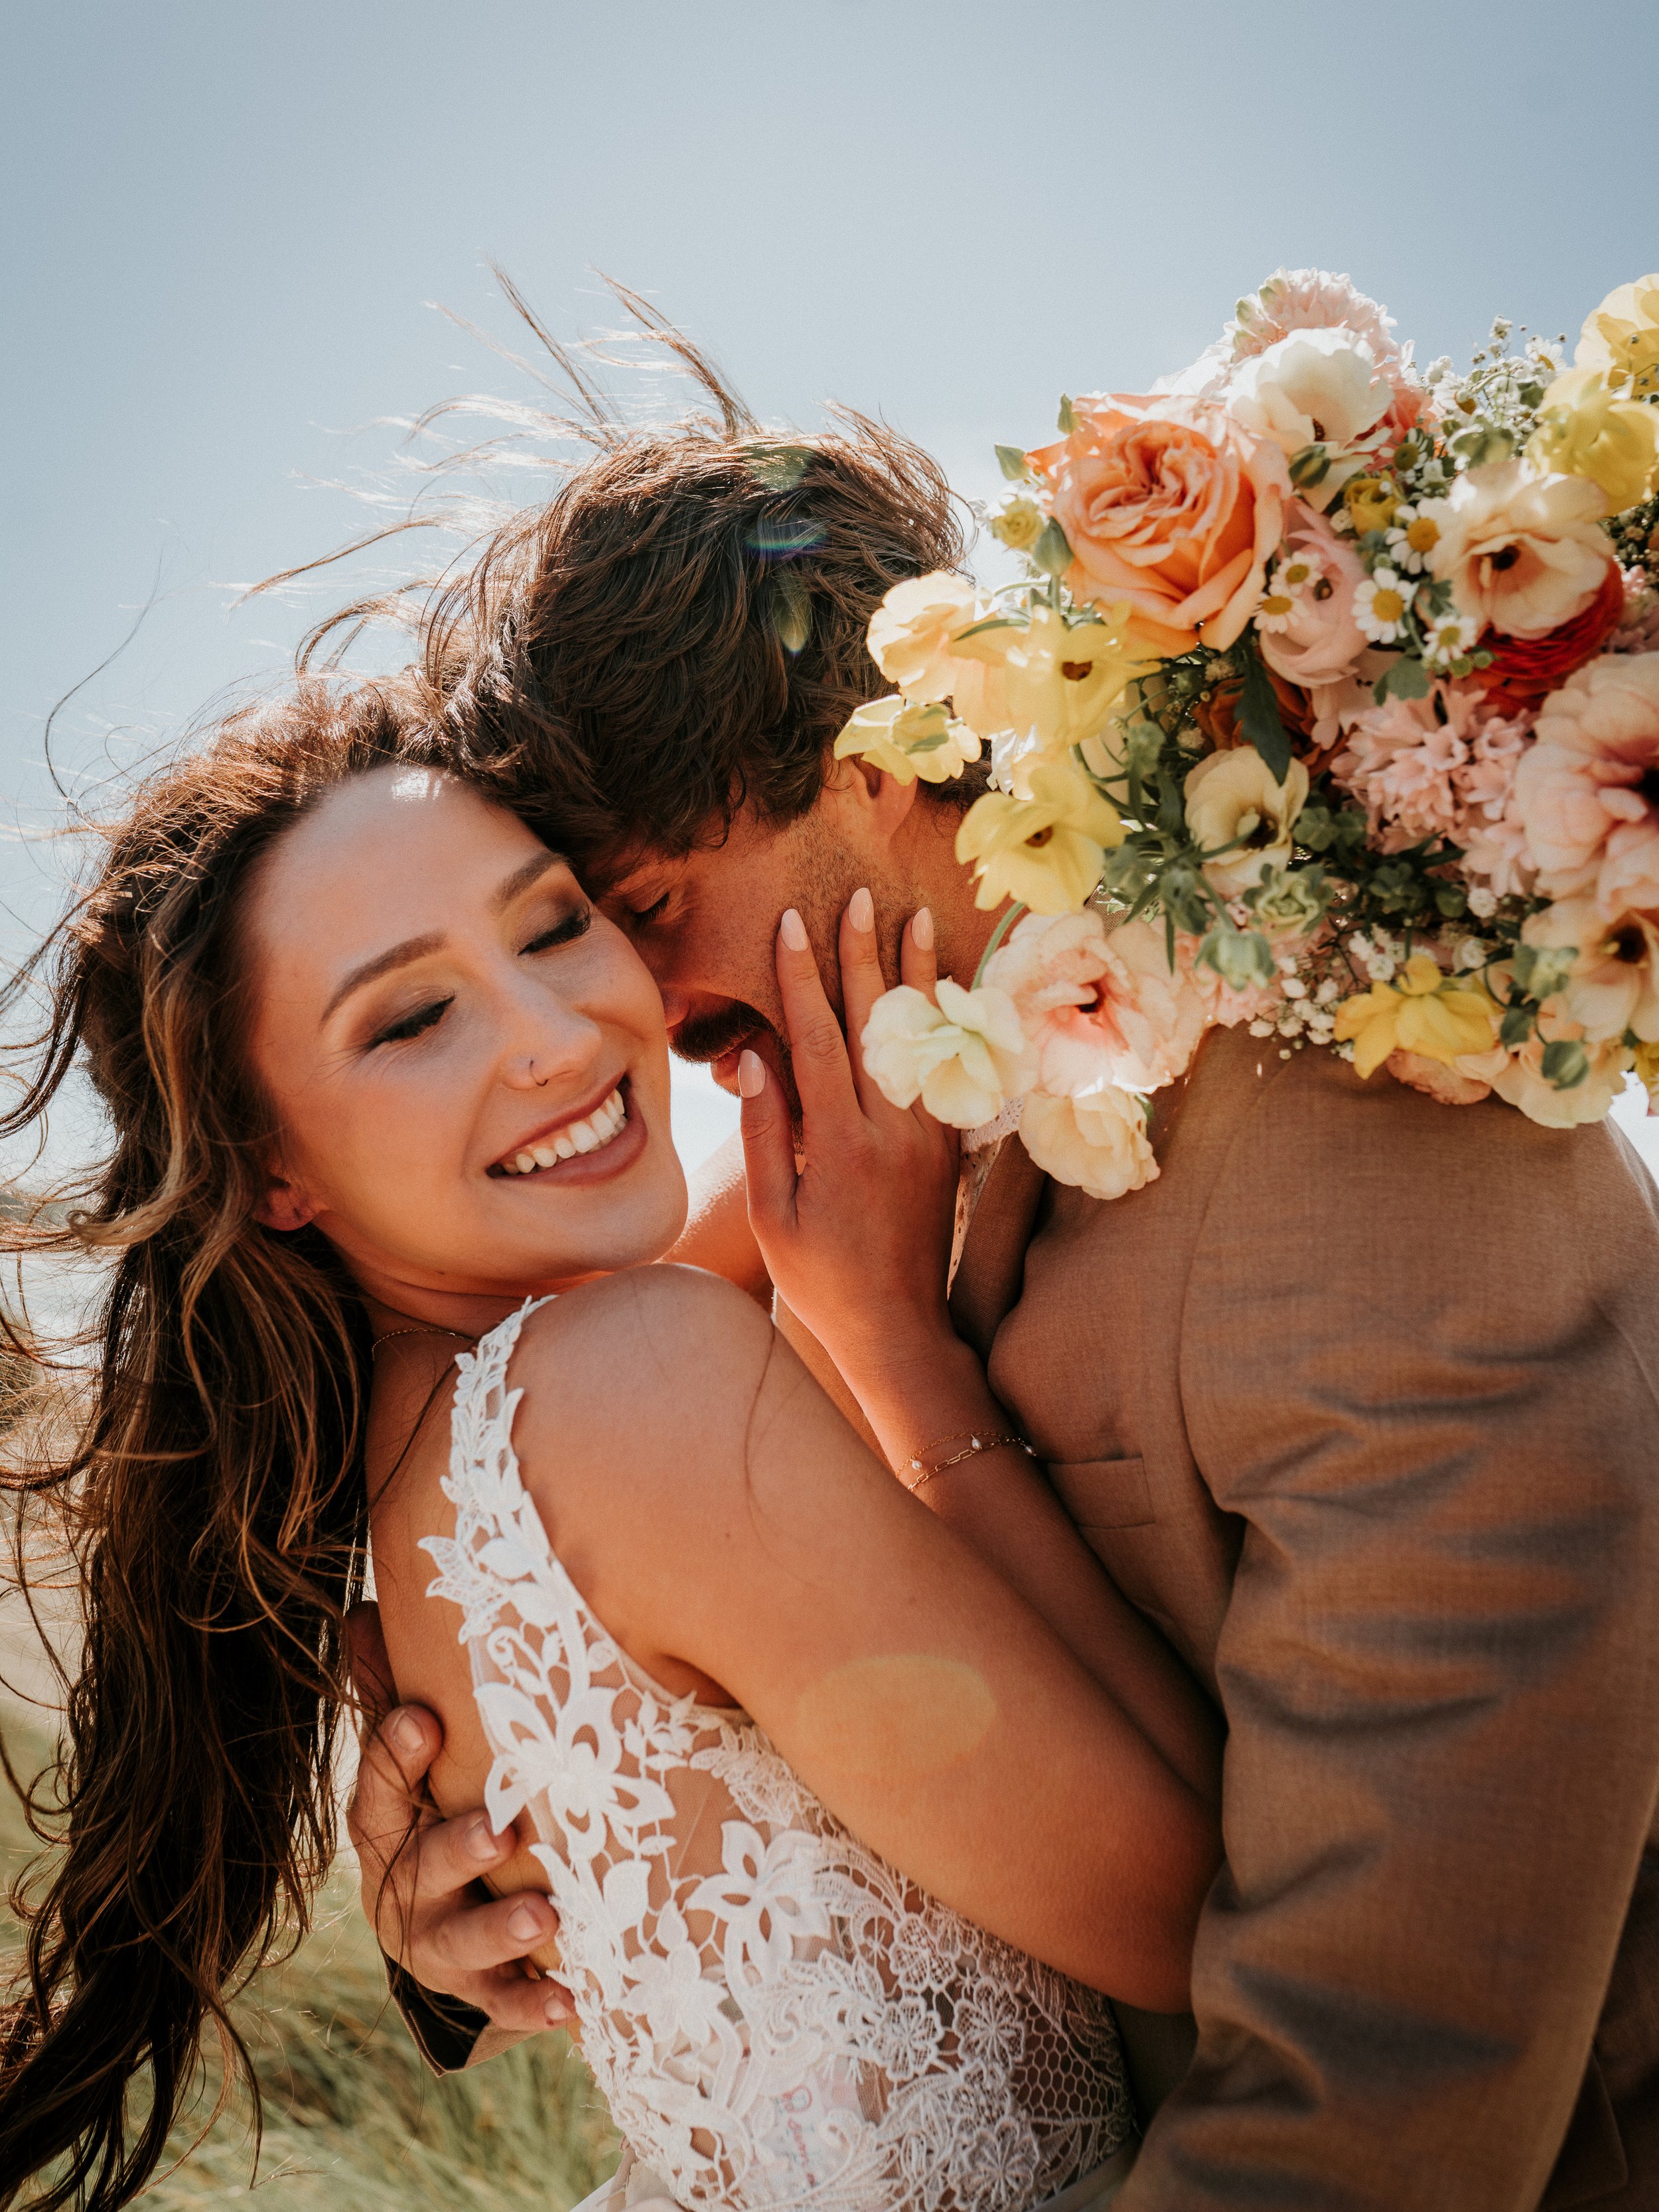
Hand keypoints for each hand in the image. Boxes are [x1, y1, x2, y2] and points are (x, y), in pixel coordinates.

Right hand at [344, 1603, 574, 2035]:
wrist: (434, 1922)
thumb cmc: (429, 1807)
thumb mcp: (408, 1756)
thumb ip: (392, 1690)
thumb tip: (361, 1608)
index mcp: (384, 1822)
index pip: (380, 1785)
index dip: (396, 1755)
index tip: (424, 1720)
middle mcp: (402, 1883)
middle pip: (421, 1867)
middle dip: (458, 1850)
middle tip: (500, 1831)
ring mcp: (436, 1942)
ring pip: (461, 1942)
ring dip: (502, 1931)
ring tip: (545, 1917)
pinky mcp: (477, 1988)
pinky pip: (504, 2001)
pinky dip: (533, 2004)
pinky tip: (569, 2002)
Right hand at [739, 892, 963, 1397]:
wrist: (899, 1329)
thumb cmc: (821, 1280)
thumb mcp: (772, 1216)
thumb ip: (765, 1134)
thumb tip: (755, 1057)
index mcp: (841, 1147)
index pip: (818, 1041)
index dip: (802, 978)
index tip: (793, 923)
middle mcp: (892, 1132)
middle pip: (875, 1023)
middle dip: (863, 954)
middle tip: (859, 897)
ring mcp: (928, 1136)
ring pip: (919, 1038)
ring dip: (914, 974)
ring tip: (914, 917)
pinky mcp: (948, 1147)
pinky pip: (945, 1069)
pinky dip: (941, 1021)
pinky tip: (940, 985)